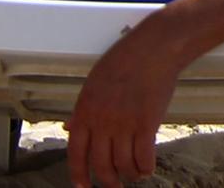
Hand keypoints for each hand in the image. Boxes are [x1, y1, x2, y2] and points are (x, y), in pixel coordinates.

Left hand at [65, 31, 182, 185]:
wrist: (153, 49)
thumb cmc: (124, 61)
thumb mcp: (93, 84)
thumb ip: (81, 110)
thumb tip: (70, 128)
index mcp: (85, 112)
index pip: (76, 154)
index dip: (78, 175)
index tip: (83, 186)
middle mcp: (101, 123)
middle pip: (100, 165)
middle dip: (107, 181)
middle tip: (114, 185)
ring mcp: (124, 125)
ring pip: (122, 165)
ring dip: (129, 175)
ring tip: (134, 175)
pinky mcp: (147, 124)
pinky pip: (143, 157)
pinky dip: (145, 167)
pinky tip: (147, 168)